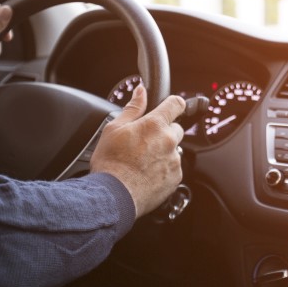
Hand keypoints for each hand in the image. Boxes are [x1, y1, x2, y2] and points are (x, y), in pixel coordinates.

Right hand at [90, 84, 185, 216]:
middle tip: (145, 142)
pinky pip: (174, 168)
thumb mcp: (114, 128)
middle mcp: (169, 141)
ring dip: (164, 151)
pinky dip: (164, 169)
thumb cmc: (111, 163)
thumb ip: (132, 108)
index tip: (171, 106)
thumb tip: (141, 91)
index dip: (173, 104)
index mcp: (155, 125)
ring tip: (143, 161)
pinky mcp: (176, 178)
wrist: (113, 195)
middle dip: (164, 132)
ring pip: (174, 150)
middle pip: (176, 129)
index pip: (176, 104)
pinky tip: (147, 173)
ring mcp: (174, 160)